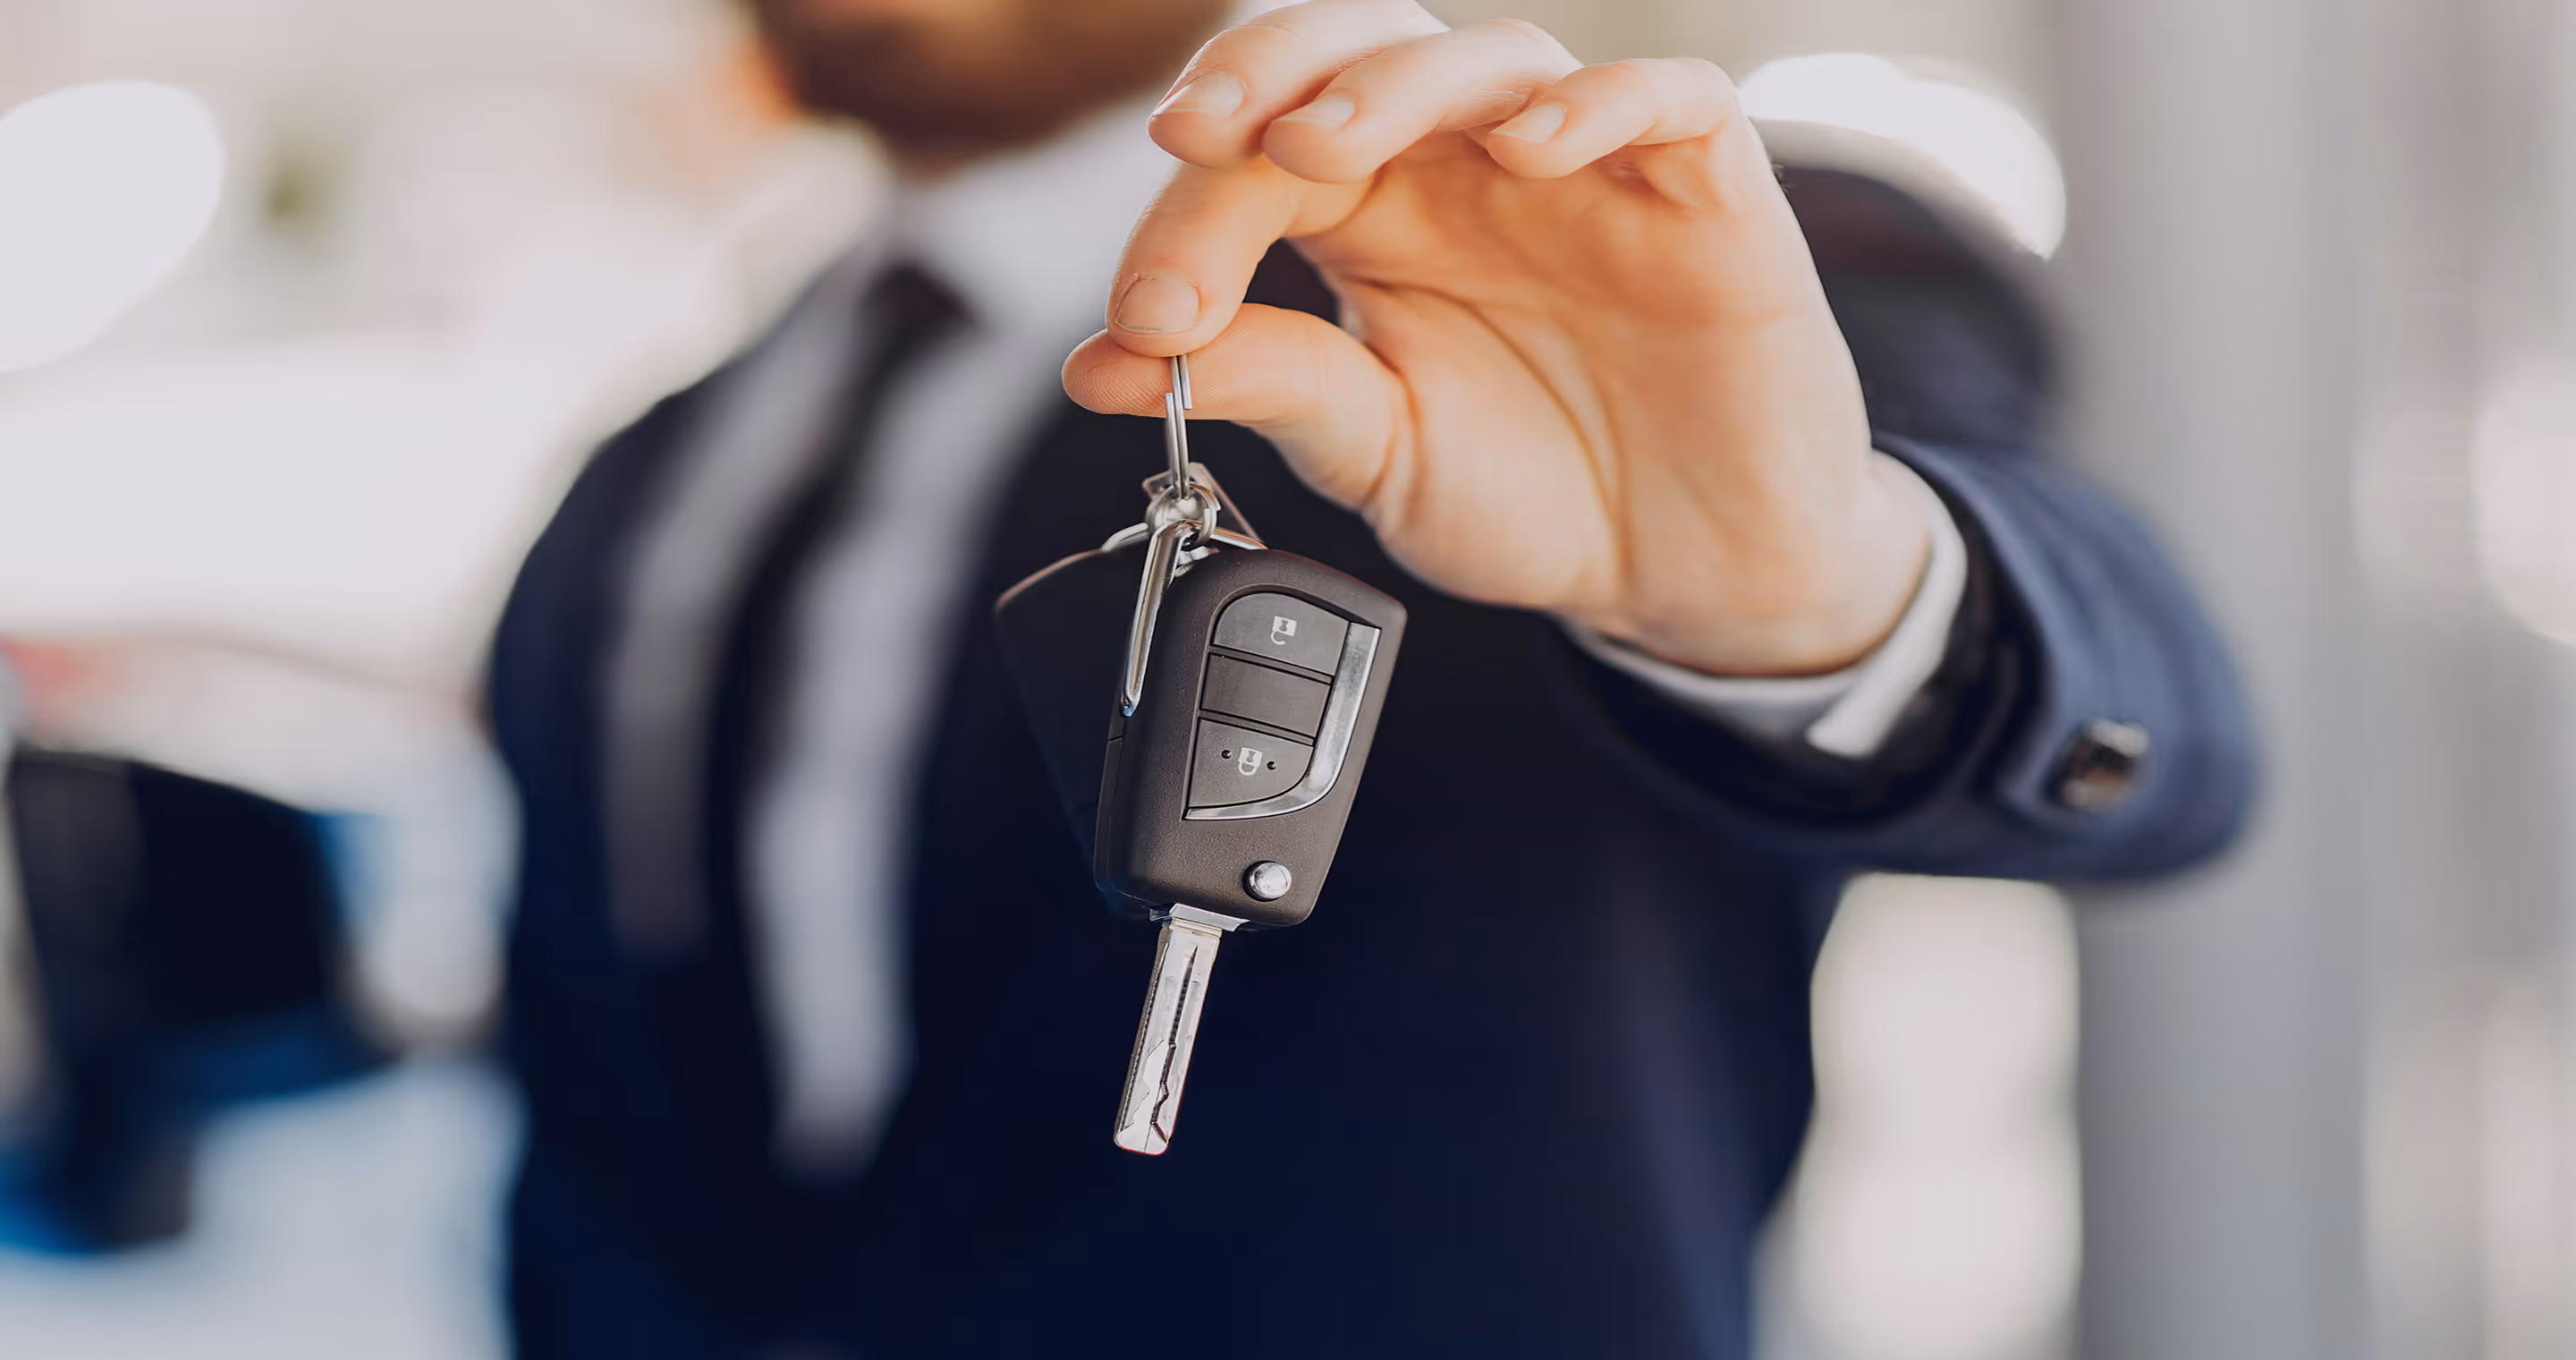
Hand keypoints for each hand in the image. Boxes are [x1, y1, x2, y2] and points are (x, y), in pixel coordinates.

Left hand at [1060, 0, 1927, 675]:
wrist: (1687, 571)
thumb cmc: (1536, 493)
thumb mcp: (1375, 452)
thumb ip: (1266, 387)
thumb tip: (1099, 363)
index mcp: (1373, 218)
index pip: (1260, 159)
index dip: (1187, 215)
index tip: (1145, 316)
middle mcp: (1467, 168)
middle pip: (1358, 53)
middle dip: (1266, 74)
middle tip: (1199, 139)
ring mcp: (1586, 169)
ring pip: (1490, 57)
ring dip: (1394, 86)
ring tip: (1321, 145)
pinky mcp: (1705, 189)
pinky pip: (1668, 97)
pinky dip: (1598, 103)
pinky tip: (1529, 147)